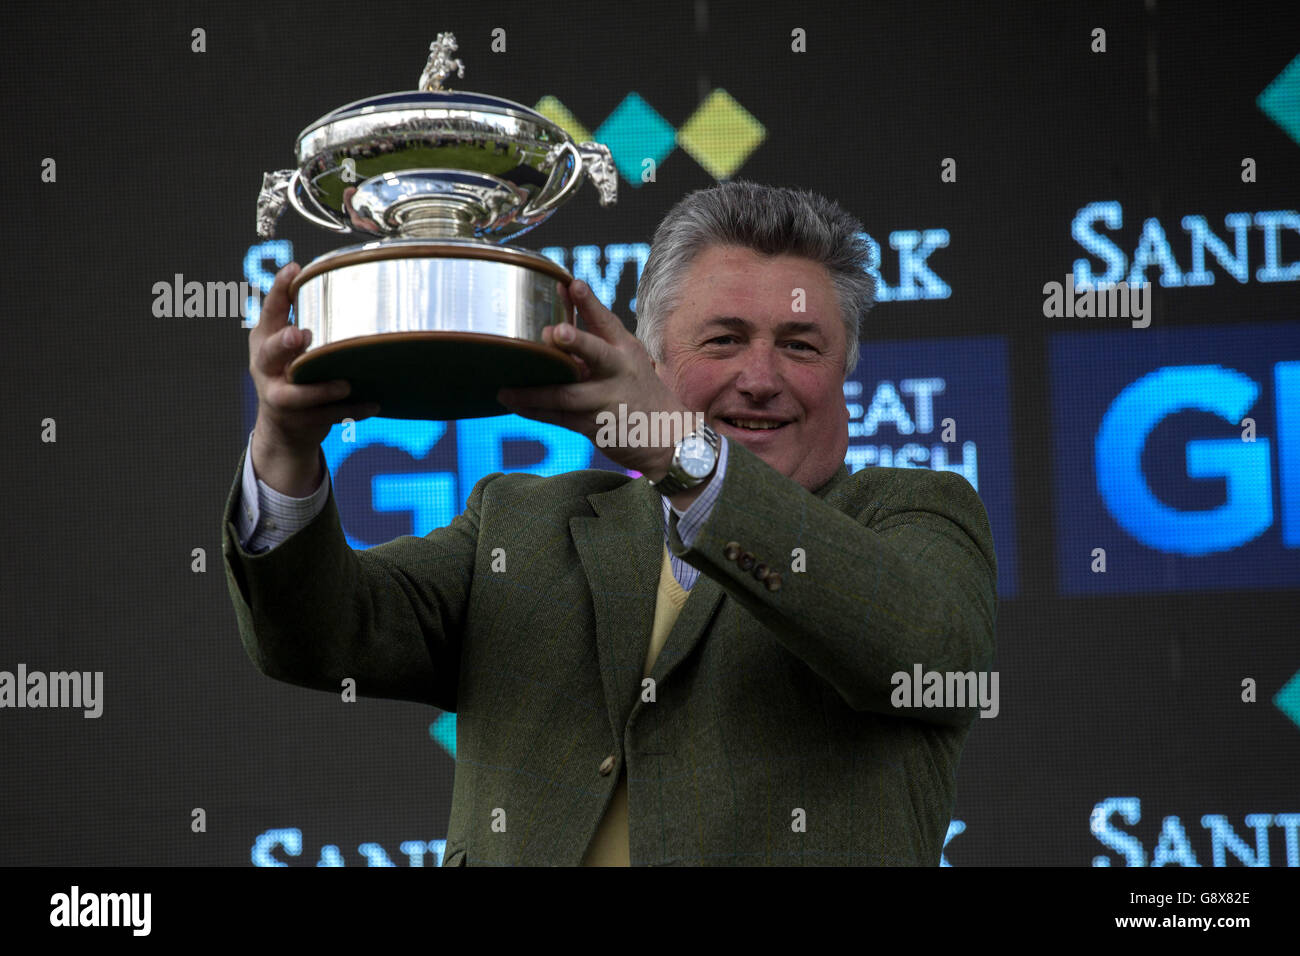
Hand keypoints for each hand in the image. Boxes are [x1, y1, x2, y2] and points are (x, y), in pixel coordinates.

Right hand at [249, 263, 380, 482]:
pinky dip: (352, 410)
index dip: (279, 290)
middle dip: (284, 343)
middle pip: (270, 353)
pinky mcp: (299, 420)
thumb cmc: (293, 371)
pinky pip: (328, 416)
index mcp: (264, 340)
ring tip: (344, 384)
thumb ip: (306, 318)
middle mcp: (266, 367)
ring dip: (321, 388)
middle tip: (300, 334)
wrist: (284, 427)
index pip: (270, 311)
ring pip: (297, 394)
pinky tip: (374, 404)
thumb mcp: (289, 344)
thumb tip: (347, 276)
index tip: (294, 270)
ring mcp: (279, 396)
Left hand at [496, 279, 693, 479]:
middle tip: (555, 332)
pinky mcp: (596, 425)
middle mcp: (619, 370)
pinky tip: (514, 404)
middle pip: (595, 353)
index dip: (589, 302)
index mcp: (625, 349)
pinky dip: (535, 411)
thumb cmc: (636, 389)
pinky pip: (559, 417)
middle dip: (576, 341)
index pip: (606, 321)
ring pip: (567, 394)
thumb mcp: (626, 358)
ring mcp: (608, 399)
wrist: (665, 436)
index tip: (573, 283)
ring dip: (534, 393)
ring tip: (505, 390)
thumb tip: (552, 322)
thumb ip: (594, 340)